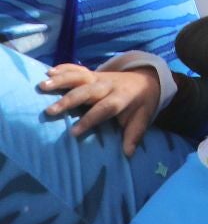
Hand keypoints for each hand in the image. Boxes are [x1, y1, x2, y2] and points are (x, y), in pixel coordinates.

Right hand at [39, 65, 160, 155]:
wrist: (148, 79)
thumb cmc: (142, 103)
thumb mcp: (143, 118)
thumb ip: (134, 135)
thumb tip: (128, 154)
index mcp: (122, 97)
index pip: (105, 108)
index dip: (90, 120)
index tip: (73, 132)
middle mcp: (109, 85)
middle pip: (88, 91)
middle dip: (69, 100)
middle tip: (50, 111)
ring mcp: (100, 77)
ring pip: (80, 77)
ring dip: (61, 80)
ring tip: (43, 86)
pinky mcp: (94, 73)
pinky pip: (78, 69)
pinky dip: (64, 69)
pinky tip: (48, 73)